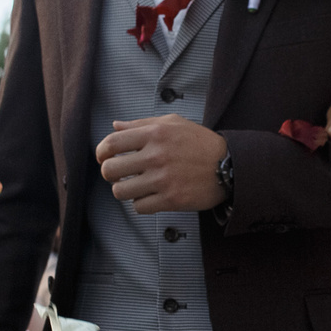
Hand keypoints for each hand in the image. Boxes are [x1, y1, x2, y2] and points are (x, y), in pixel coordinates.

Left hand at [96, 115, 226, 212]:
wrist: (229, 165)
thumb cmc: (199, 142)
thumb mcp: (173, 124)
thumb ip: (141, 124)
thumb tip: (115, 126)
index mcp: (154, 134)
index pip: (111, 143)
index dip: (101, 152)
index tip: (103, 158)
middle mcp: (156, 156)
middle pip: (110, 170)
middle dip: (109, 174)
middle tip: (119, 175)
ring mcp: (163, 179)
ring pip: (121, 192)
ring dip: (124, 190)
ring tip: (135, 186)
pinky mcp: (171, 199)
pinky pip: (139, 207)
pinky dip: (141, 203)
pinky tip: (151, 196)